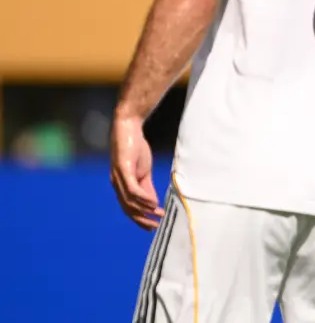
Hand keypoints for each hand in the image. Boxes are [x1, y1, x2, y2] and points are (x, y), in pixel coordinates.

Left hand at [110, 115, 163, 229]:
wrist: (128, 127)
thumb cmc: (135, 148)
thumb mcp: (143, 170)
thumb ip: (146, 186)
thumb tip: (152, 203)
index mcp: (121, 185)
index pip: (128, 207)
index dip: (139, 218)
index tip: (151, 226)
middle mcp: (117, 184)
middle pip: (127, 208)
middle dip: (141, 219)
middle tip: (154, 226)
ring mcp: (118, 177)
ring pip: (129, 201)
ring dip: (145, 210)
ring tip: (158, 213)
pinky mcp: (123, 169)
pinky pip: (132, 189)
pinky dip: (142, 198)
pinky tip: (153, 202)